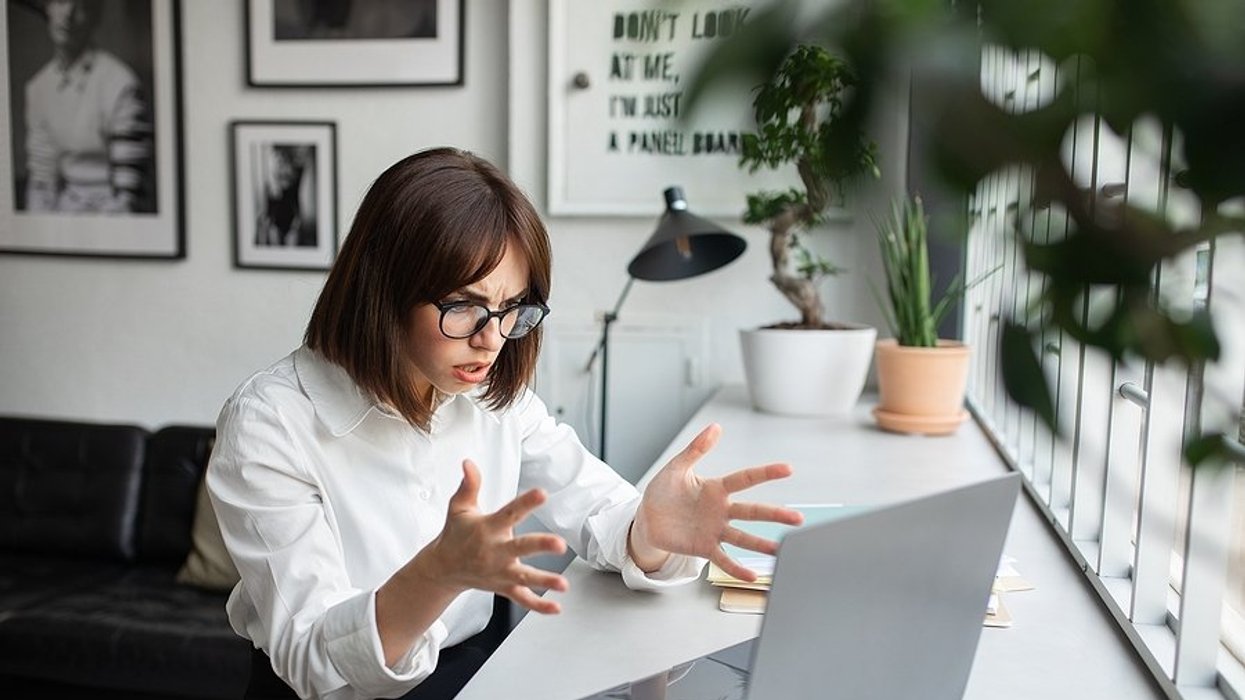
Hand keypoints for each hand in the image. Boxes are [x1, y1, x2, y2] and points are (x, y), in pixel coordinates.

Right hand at [418, 460, 569, 613]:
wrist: (442, 568)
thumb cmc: (455, 534)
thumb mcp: (459, 507)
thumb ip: (468, 485)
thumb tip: (468, 463)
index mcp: (488, 528)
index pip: (510, 512)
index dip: (526, 502)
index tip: (542, 493)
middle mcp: (495, 551)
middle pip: (520, 548)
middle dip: (540, 546)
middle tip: (559, 544)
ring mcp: (500, 572)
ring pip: (525, 577)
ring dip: (544, 581)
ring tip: (563, 584)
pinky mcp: (503, 586)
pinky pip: (522, 598)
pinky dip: (538, 606)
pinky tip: (556, 607)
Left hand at [630, 424, 802, 580]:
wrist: (647, 519)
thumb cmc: (663, 491)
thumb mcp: (677, 468)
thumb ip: (696, 449)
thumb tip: (715, 427)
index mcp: (716, 488)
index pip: (745, 479)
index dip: (765, 473)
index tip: (788, 469)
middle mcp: (721, 511)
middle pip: (752, 512)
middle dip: (775, 514)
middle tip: (798, 519)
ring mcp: (715, 530)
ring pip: (743, 538)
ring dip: (762, 544)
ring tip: (781, 550)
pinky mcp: (704, 547)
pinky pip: (723, 559)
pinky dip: (737, 568)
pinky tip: (753, 575)